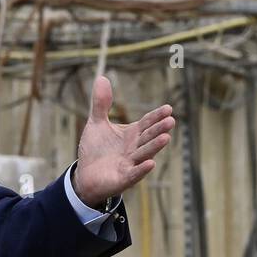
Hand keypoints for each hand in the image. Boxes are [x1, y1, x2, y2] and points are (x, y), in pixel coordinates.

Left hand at [73, 74, 173, 206]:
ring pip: (144, 154)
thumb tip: (102, 77)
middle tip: (171, 120)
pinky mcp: (123, 179)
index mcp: (132, 134)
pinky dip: (142, 169)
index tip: (168, 108)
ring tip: (166, 138)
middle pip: (148, 137)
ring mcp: (131, 164)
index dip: (156, 116)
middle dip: (159, 129)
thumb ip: (101, 104)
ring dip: (155, 146)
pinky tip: (151, 163)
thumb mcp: (97, 123)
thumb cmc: (95, 149)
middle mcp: (135, 148)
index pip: (147, 123)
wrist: (85, 175)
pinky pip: (134, 173)